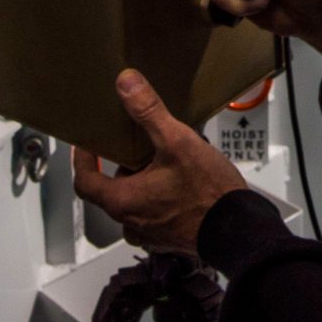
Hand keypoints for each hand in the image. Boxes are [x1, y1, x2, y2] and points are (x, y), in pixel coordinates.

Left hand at [72, 69, 250, 255]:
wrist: (239, 229)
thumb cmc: (208, 193)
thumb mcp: (177, 142)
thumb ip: (148, 112)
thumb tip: (126, 84)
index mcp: (122, 202)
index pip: (84, 181)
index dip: (82, 160)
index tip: (88, 144)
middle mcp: (130, 223)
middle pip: (110, 190)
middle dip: (122, 166)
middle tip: (136, 146)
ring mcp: (149, 234)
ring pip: (133, 202)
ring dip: (141, 182)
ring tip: (162, 162)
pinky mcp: (168, 238)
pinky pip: (152, 214)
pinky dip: (157, 197)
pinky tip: (178, 183)